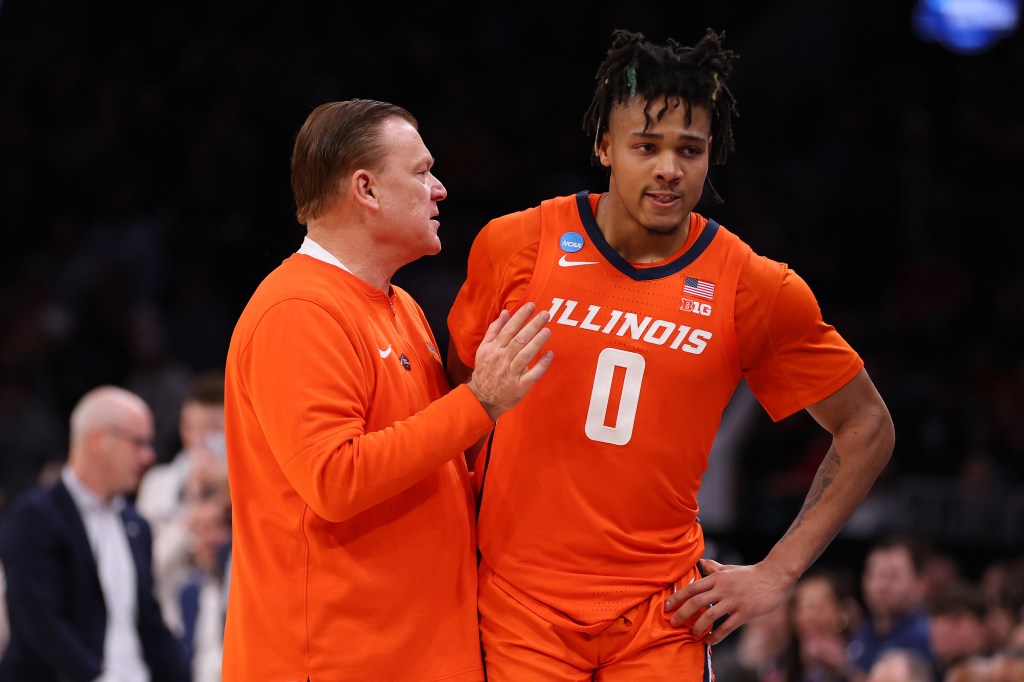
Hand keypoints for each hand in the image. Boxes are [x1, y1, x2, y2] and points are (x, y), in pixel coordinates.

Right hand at [466, 302, 552, 419]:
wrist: (482, 397)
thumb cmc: (485, 370)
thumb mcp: (484, 349)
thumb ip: (494, 330)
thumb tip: (505, 313)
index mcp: (494, 348)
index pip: (509, 329)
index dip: (521, 317)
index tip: (532, 306)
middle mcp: (502, 359)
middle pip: (519, 340)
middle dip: (533, 325)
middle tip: (546, 314)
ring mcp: (511, 373)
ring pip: (525, 355)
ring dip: (537, 342)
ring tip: (548, 330)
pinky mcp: (520, 386)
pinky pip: (533, 374)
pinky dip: (541, 364)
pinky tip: (550, 354)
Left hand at [663, 558, 792, 644]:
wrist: (774, 577)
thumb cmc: (749, 574)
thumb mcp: (729, 569)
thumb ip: (713, 567)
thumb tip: (699, 562)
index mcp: (717, 578)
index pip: (692, 587)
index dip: (677, 597)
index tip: (666, 607)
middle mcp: (723, 588)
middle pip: (696, 601)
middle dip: (682, 613)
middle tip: (673, 623)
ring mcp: (734, 601)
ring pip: (710, 615)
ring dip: (698, 626)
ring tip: (692, 634)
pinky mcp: (745, 612)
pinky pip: (728, 626)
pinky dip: (717, 635)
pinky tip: (709, 640)